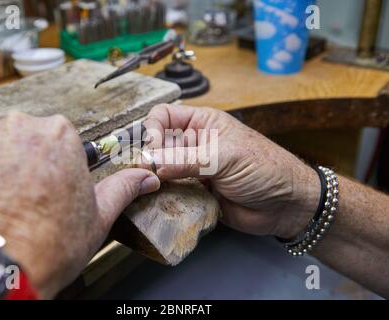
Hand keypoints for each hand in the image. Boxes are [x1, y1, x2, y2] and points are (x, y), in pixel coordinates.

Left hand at [0, 112, 159, 297]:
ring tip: (1, 202)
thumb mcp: (97, 216)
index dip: (57, 165)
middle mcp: (18, 127)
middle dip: (27, 162)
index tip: (52, 185)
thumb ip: (123, 187)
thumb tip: (146, 177)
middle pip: (24, 138)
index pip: (59, 139)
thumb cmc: (47, 244)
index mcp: (59, 136)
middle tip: (27, 197)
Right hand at [143, 104, 319, 238]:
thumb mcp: (225, 157)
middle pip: (157, 145)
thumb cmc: (265, 168)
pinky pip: (170, 192)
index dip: (152, 129)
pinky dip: (163, 197)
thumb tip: (149, 163)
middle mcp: (193, 145)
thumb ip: (186, 159)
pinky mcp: (194, 193)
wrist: (286, 205)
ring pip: (161, 170)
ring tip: (149, 190)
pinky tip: (160, 202)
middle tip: (146, 175)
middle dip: (149, 157)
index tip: (151, 149)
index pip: (164, 116)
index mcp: (202, 124)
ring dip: (153, 179)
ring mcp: (193, 170)